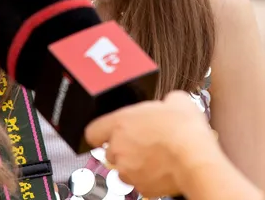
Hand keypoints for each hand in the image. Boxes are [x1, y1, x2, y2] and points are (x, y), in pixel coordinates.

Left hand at [85, 91, 219, 198]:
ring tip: (155, 156)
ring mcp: (129, 170)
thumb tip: (169, 103)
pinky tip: (162, 168)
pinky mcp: (143, 188)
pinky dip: (148, 178)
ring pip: (124, 169)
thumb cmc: (183, 129)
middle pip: (110, 151)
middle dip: (123, 148)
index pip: (92, 132)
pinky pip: (140, 183)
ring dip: (134, 164)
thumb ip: (162, 102)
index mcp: (119, 123)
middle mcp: (119, 147)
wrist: (196, 158)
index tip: (106, 133)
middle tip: (142, 142)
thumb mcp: (174, 100)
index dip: (100, 133)